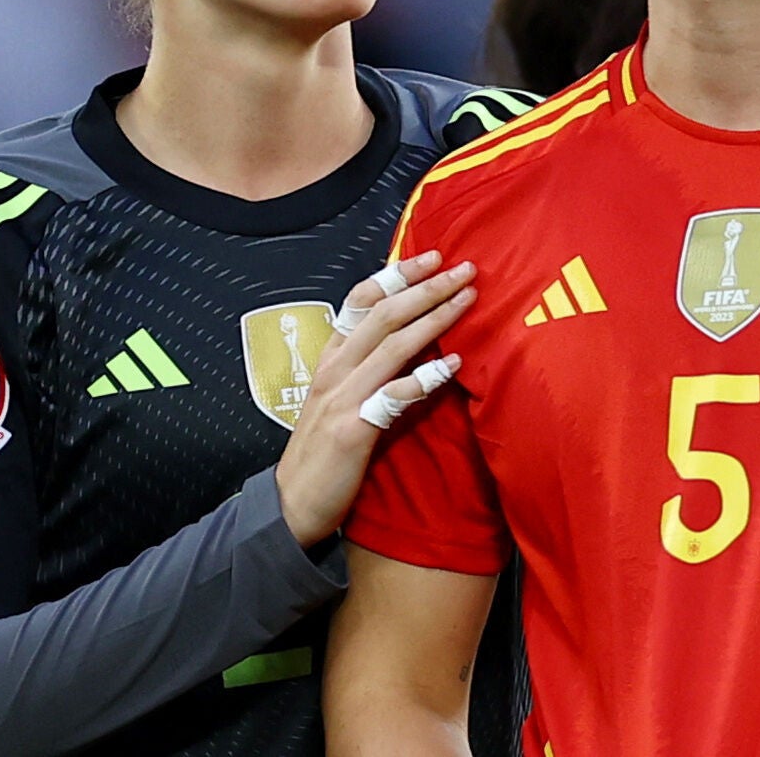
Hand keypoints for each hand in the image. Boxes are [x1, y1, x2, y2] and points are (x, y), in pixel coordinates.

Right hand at [274, 251, 476, 546]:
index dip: (396, 275)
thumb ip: (366, 368)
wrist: (291, 503)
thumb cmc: (322, 451)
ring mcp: (344, 398)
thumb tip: (410, 340)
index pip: (360, 302)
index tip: (431, 257)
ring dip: (434, 318)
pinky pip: (395, 396)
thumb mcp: (337, 398)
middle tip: (464, 268)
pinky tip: (454, 364)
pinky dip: (425, 376)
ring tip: (468, 299)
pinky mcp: (355, 429)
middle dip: (427, 287)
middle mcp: (336, 370)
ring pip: (393, 345)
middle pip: (385, 314)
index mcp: (331, 358)